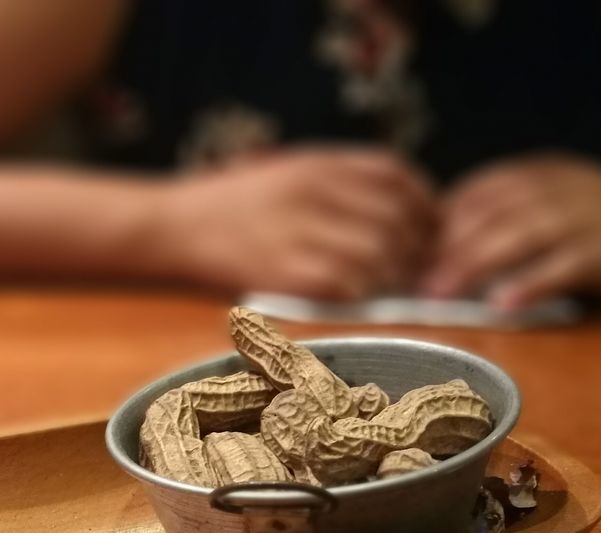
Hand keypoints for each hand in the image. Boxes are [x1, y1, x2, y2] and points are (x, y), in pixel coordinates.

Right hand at [159, 149, 434, 299]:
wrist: (171, 227)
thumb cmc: (229, 206)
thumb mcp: (286, 171)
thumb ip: (337, 183)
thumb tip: (398, 209)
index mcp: (318, 163)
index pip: (396, 175)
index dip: (424, 202)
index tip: (429, 226)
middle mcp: (315, 191)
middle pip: (397, 218)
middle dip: (416, 247)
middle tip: (416, 268)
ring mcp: (303, 231)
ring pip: (380, 253)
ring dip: (394, 275)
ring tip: (389, 288)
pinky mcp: (288, 271)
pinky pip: (350, 284)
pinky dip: (364, 294)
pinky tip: (357, 299)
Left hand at [423, 156, 600, 309]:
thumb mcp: (553, 205)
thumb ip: (503, 217)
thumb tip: (438, 248)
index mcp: (538, 174)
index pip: (473, 192)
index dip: (436, 222)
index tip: (406, 252)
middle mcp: (557, 189)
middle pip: (487, 213)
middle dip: (443, 248)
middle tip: (410, 280)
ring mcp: (584, 218)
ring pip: (518, 235)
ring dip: (473, 264)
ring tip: (440, 292)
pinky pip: (562, 266)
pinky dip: (529, 283)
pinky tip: (501, 304)